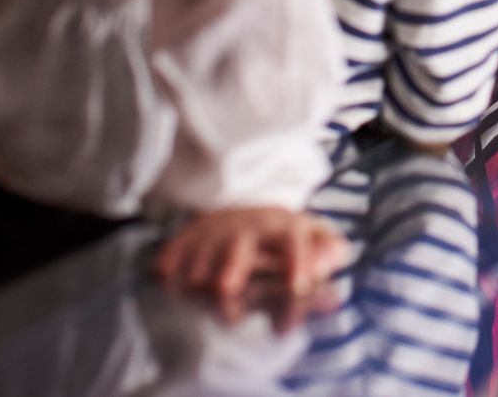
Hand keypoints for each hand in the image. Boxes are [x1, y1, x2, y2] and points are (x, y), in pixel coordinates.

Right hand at [155, 208, 347, 321]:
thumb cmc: (282, 237)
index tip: (299, 286)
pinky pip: (172, 254)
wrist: (242, 208)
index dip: (297, 261)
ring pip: (202, 256)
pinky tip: (165, 275)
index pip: (293, 240)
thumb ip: (328, 251)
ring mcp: (213, 235)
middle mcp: (247, 230)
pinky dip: (168, 265)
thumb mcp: (313, 236)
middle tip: (227, 288)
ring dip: (200, 275)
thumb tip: (332, 261)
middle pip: (238, 247)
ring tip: (200, 289)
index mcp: (283, 228)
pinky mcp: (186, 242)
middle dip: (232, 266)